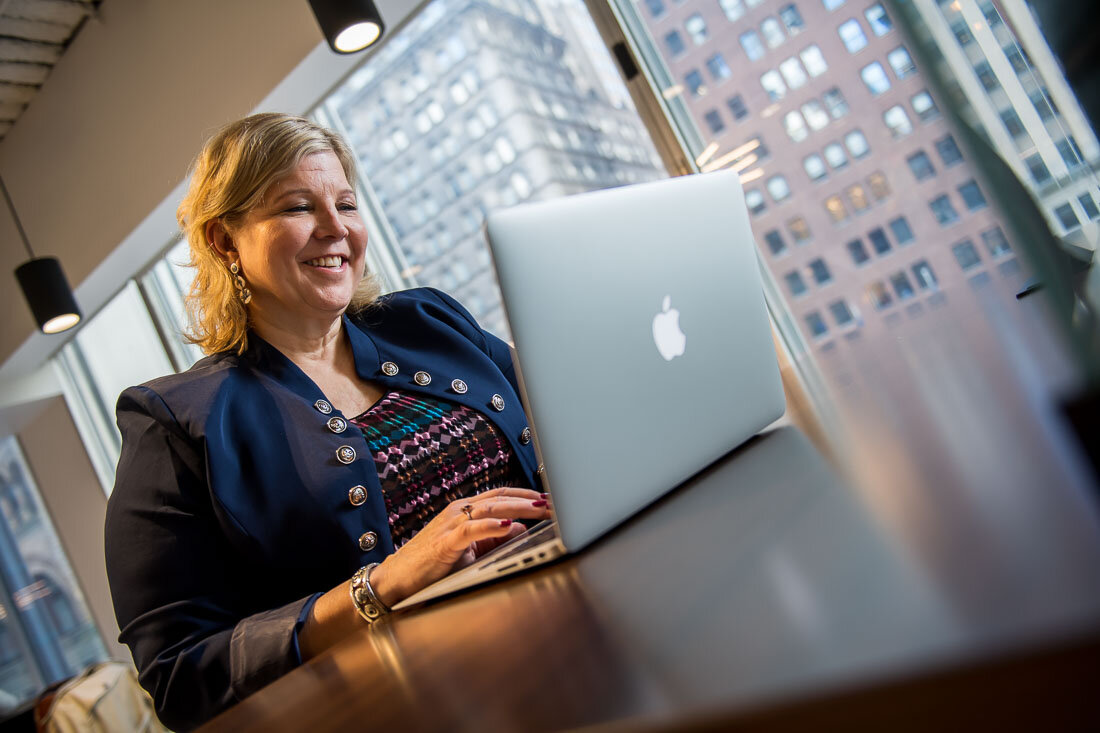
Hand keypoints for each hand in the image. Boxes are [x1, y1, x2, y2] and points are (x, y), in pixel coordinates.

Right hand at [369, 488, 550, 606]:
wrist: (397, 579)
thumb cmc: (432, 565)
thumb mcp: (470, 550)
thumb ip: (493, 539)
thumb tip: (519, 529)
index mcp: (465, 511)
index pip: (502, 496)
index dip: (527, 496)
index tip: (550, 500)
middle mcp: (459, 511)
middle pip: (500, 498)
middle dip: (530, 500)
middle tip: (554, 503)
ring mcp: (450, 524)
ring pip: (490, 509)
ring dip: (518, 508)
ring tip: (540, 509)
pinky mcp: (444, 542)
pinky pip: (470, 530)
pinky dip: (489, 526)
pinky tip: (506, 525)